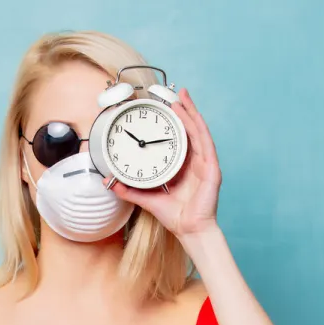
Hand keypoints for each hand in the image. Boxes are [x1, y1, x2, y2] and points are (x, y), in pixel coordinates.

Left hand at [105, 88, 221, 242]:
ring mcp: (206, 164)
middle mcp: (196, 162)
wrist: (189, 230)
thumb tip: (111, 182)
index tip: (163, 108)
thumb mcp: (147, 198)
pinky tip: (190, 116)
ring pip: (198, 132)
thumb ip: (130, 190)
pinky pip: (205, 144)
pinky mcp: (212, 169)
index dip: (174, 122)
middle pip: (190, 130)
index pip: (180, 139)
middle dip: (183, 110)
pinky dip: (197, 128)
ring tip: (180, 98)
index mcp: (184, 166)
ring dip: (190, 113)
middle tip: (173, 94)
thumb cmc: (175, 216)